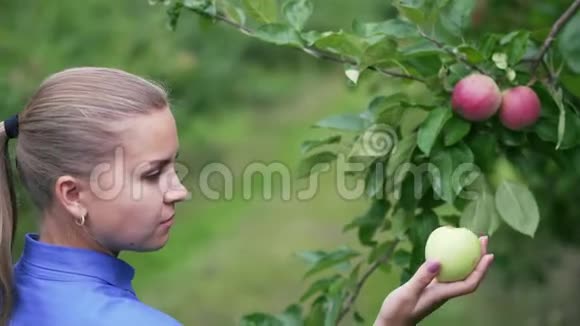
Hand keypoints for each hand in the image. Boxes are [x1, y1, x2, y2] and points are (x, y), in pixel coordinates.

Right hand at [374, 236, 493, 325]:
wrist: (391, 323)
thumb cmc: (398, 311)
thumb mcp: (408, 293)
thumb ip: (422, 278)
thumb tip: (438, 260)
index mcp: (442, 295)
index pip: (469, 284)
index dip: (481, 270)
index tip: (489, 254)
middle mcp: (443, 292)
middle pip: (468, 275)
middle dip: (478, 258)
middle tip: (482, 238)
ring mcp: (437, 290)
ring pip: (458, 272)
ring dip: (467, 258)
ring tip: (469, 240)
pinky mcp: (429, 287)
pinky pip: (445, 271)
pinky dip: (450, 260)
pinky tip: (444, 250)